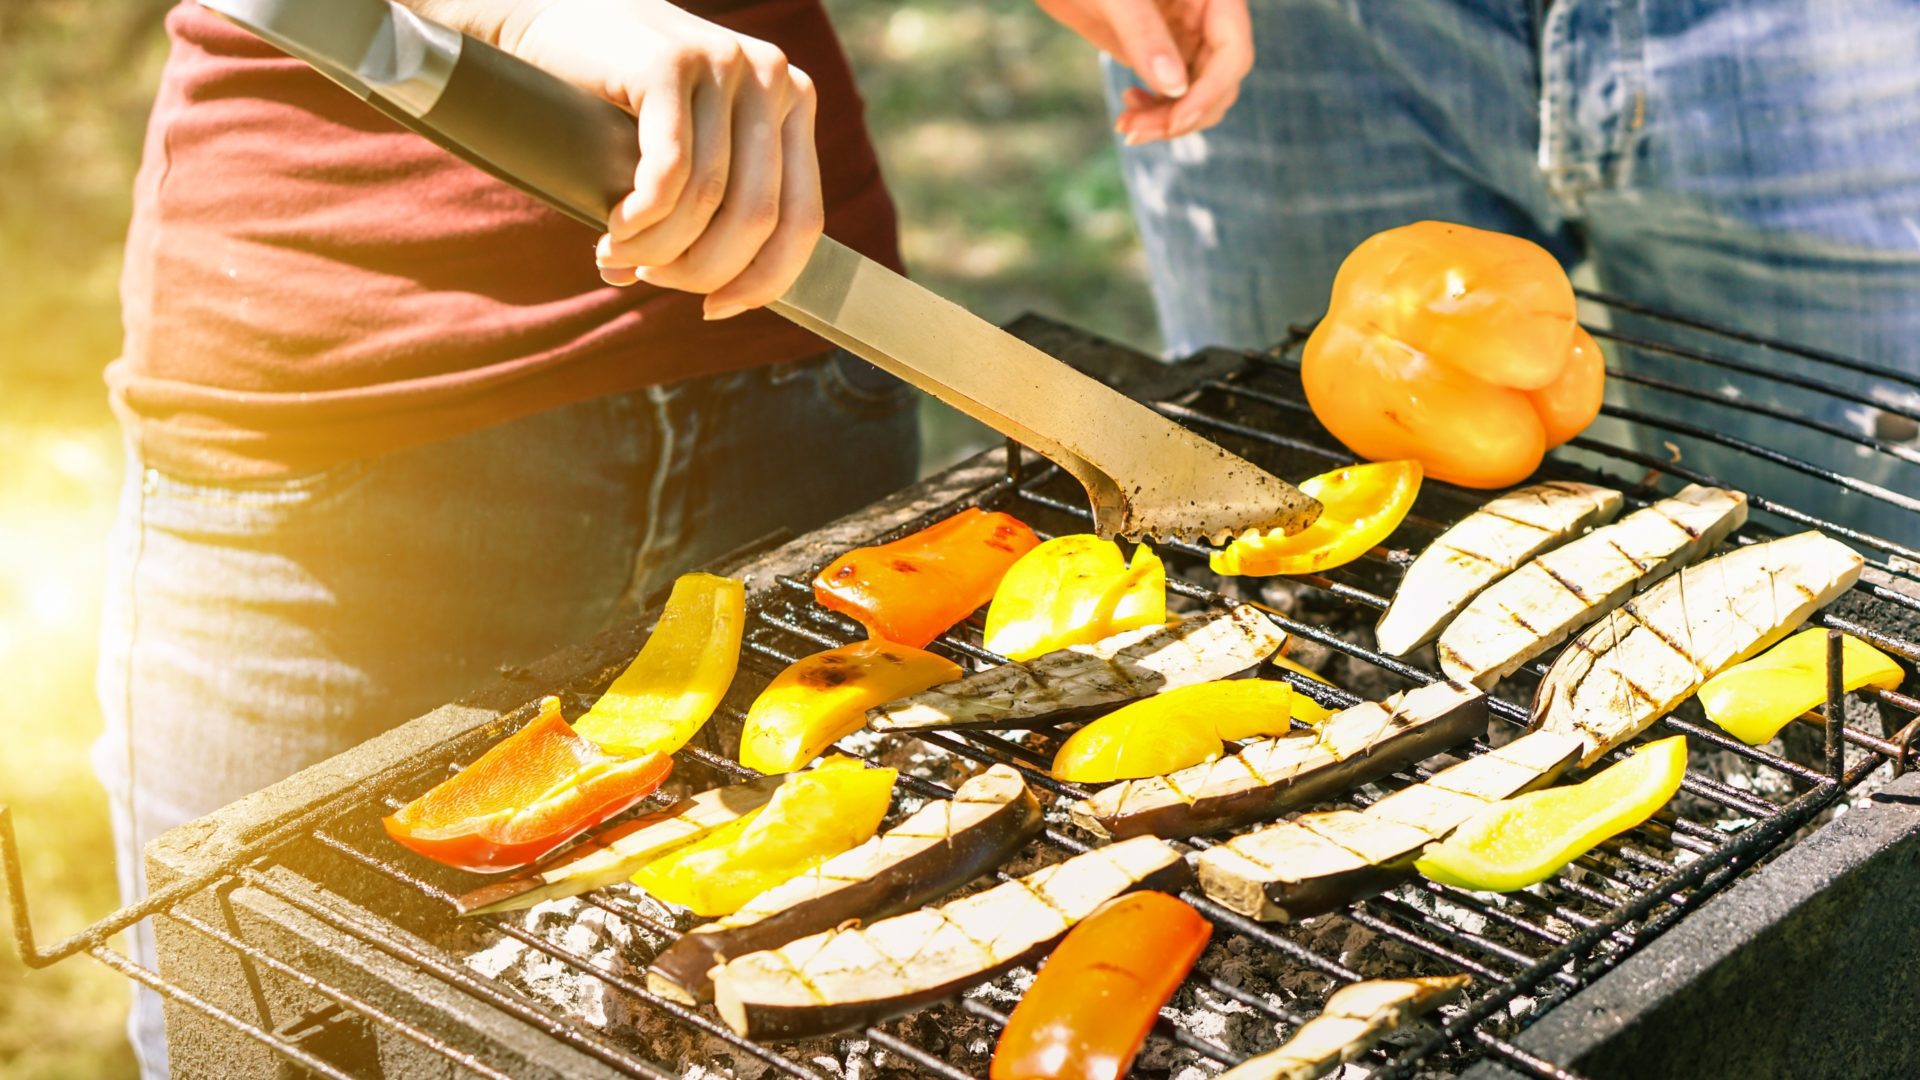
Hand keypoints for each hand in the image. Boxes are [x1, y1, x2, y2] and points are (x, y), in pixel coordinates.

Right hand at [499, 0, 821, 318]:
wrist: (544, 17)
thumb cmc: (616, 98)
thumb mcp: (686, 150)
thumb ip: (715, 210)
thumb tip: (720, 301)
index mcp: (791, 104)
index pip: (804, 220)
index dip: (764, 281)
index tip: (716, 309)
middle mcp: (771, 79)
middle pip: (758, 218)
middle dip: (701, 271)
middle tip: (651, 280)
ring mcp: (724, 64)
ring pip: (708, 201)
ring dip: (658, 250)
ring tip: (617, 257)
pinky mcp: (670, 63)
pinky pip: (670, 173)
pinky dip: (642, 218)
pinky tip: (616, 227)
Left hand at [1034, 0, 1252, 142]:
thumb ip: (1145, 35)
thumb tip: (1175, 87)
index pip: (1233, 50)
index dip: (1210, 91)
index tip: (1176, 122)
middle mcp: (1209, 17)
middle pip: (1220, 81)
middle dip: (1183, 114)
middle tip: (1135, 131)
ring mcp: (1191, 37)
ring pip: (1200, 95)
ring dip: (1169, 120)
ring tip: (1126, 126)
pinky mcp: (1169, 54)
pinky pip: (1178, 95)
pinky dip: (1159, 112)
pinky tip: (1130, 109)